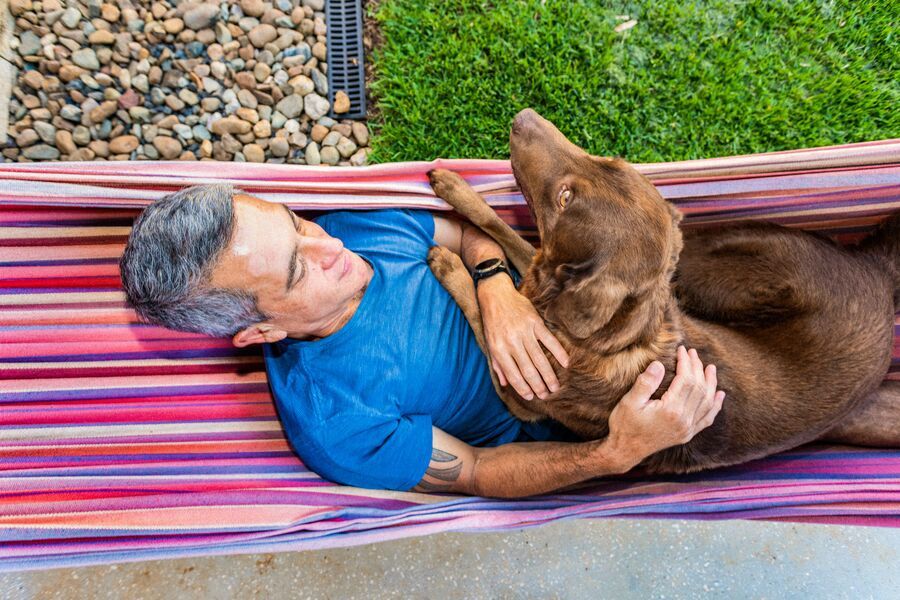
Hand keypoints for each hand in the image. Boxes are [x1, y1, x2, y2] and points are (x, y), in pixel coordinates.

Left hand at [477, 274, 569, 399]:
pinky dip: (559, 353)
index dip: (523, 388)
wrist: (496, 296)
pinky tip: (566, 363)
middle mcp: (511, 342)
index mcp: (498, 349)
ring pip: (540, 358)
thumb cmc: (492, 322)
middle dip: (538, 386)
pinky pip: (550, 341)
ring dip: (549, 375)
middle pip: (528, 370)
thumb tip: (504, 385)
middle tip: (546, 395)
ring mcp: (524, 332)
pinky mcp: (535, 322)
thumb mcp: (489, 343)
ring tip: (555, 387)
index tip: (531, 397)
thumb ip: (497, 364)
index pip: (513, 375)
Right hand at [607, 346, 724, 468]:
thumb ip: (645, 383)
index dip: (686, 362)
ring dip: (710, 383)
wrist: (625, 451)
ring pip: (707, 402)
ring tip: (710, 368)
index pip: (686, 380)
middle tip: (693, 353)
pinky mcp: (687, 434)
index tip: (682, 349)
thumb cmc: (624, 425)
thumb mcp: (629, 401)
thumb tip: (659, 364)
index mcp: (670, 411)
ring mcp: (687, 429)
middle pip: (699, 388)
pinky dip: (715, 406)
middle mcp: (683, 421)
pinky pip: (707, 418)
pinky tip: (719, 395)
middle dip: (697, 368)